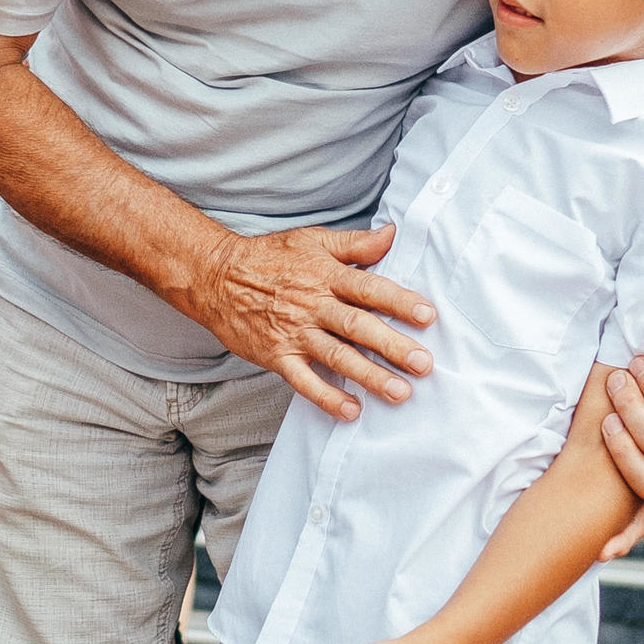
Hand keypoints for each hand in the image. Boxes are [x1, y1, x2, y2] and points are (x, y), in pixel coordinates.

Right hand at [186, 225, 435, 419]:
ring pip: (337, 356)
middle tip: (423, 363)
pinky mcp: (277, 356)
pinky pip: (304, 381)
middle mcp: (313, 305)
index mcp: (326, 275)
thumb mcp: (312, 240)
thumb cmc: (269, 259)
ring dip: (369, 376)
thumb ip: (355, 243)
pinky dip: (327, 397)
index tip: (427, 315)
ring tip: (399, 392)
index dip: (398, 301)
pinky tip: (351, 410)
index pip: (369, 288)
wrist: (216, 277)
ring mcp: (294, 333)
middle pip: (358, 326)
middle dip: (392, 346)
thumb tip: (394, 233)